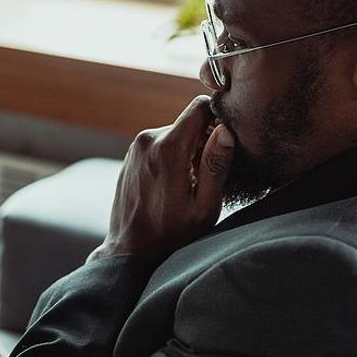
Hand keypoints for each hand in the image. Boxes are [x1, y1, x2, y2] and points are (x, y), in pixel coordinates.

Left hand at [89, 95, 234, 263]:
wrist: (130, 249)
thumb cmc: (170, 234)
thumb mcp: (203, 206)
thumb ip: (216, 166)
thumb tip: (226, 131)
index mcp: (167, 148)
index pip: (199, 107)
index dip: (219, 118)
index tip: (227, 141)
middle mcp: (148, 140)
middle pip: (190, 123)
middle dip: (205, 143)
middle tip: (210, 176)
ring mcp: (137, 147)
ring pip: (176, 134)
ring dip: (190, 153)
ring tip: (192, 186)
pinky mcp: (133, 155)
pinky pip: (162, 145)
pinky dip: (174, 158)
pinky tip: (176, 186)